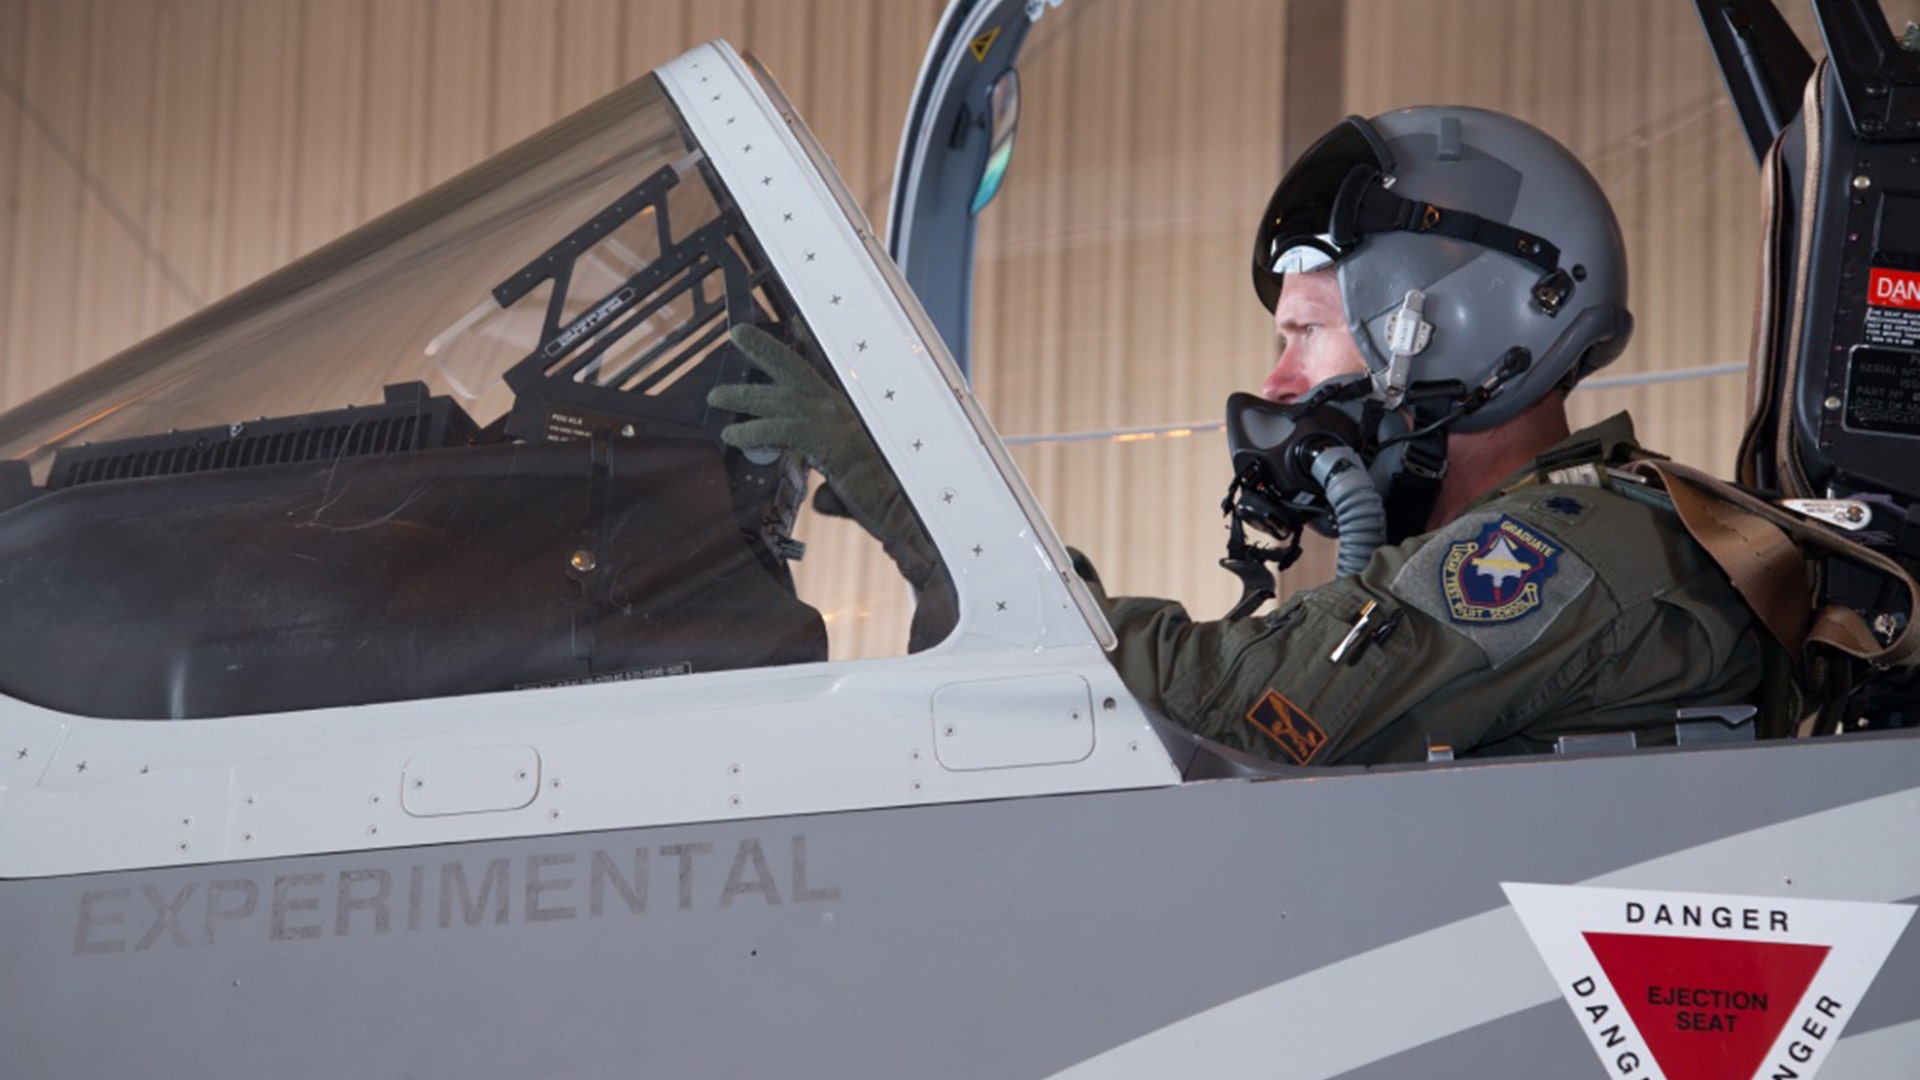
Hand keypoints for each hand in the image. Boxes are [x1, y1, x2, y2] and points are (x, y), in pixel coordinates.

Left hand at [709, 324, 938, 587]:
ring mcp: (835, 422)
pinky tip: (732, 434)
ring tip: (716, 397)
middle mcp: (844, 410)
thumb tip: (821, 498)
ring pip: (780, 396)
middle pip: (798, 369)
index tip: (791, 323)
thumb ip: (833, 490)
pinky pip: (777, 429)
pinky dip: (752, 431)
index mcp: (851, 414)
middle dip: (765, 350)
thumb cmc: (888, 504)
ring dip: (744, 394)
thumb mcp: (855, 491)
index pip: (822, 373)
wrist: (907, 512)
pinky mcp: (825, 440)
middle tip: (738, 334)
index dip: (803, 348)